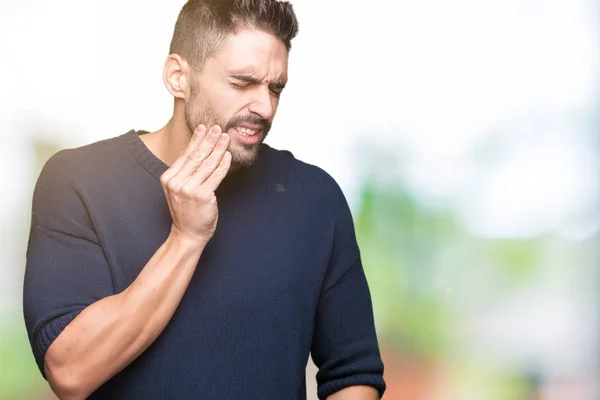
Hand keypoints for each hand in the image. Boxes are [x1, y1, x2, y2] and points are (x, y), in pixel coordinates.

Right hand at [159, 124, 231, 246]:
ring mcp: (188, 189)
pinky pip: (215, 176)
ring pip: (207, 164)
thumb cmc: (186, 211)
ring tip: (225, 137)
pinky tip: (228, 155)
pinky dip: (223, 165)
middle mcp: (176, 182)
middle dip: (208, 140)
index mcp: (169, 178)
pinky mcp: (202, 196)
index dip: (196, 140)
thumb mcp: (179, 189)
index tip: (203, 127)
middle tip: (217, 127)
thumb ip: (186, 173)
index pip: (185, 154)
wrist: (187, 234)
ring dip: (218, 149)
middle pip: (196, 156)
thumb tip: (201, 151)